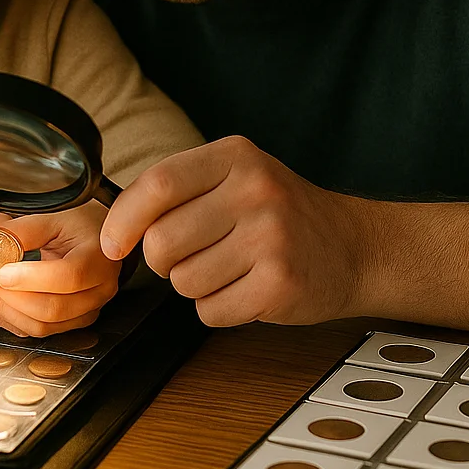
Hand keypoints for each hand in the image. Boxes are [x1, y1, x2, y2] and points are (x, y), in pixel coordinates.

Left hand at [0, 201, 122, 336]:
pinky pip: (39, 330)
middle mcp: (98, 290)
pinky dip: (10, 321)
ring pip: (43, 325)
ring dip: (6, 311)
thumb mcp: (55, 217)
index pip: (69, 277)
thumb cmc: (81, 227)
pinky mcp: (72, 322)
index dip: (31, 278)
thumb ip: (23, 229)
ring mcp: (87, 311)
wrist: (98, 239)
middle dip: (10, 297)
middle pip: (52, 308)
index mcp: (98, 259)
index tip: (1, 272)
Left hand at [99, 136, 375, 326]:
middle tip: (194, 256)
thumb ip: (181, 191)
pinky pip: (210, 311)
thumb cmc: (283, 215)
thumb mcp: (238, 177)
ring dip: (196, 286)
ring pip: (184, 282)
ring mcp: (270, 238)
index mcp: (237, 157)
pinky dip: (220, 309)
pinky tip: (247, 289)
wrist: (354, 247)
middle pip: (163, 241)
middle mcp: (255, 191)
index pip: (158, 184)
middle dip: (164, 261)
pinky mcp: (280, 284)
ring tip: (231, 269)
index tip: (114, 243)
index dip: (124, 219)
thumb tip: (115, 227)